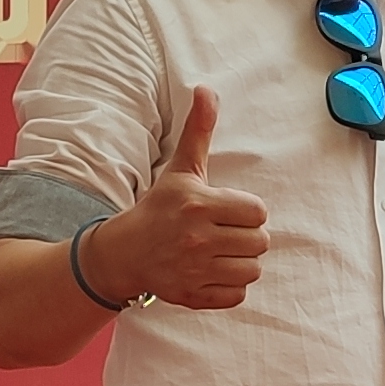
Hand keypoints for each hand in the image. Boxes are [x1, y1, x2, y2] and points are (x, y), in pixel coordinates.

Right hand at [92, 85, 268, 310]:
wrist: (124, 252)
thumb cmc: (160, 207)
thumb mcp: (181, 168)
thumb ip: (199, 130)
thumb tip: (207, 89)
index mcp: (199, 204)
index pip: (258, 212)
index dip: (246, 211)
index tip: (226, 210)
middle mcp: (197, 238)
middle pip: (260, 242)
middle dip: (246, 236)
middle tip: (223, 232)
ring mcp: (194, 270)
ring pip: (253, 270)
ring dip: (241, 261)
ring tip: (220, 252)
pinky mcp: (192, 295)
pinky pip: (237, 295)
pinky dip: (229, 286)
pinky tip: (211, 271)